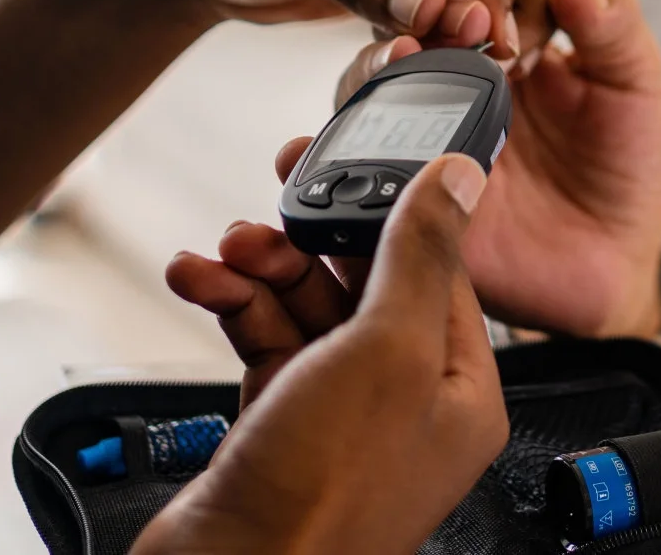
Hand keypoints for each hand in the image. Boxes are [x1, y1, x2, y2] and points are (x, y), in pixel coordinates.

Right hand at [135, 155, 505, 554]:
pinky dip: (232, 306)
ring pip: (306, 310)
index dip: (392, 213)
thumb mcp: (386, 350)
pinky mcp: (281, 426)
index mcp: (461, 389)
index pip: (440, 271)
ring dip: (260, 270)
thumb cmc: (325, 493)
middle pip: (365, 285)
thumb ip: (421, 256)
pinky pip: (264, 343)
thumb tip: (460, 180)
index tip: (348, 167)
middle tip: (269, 208)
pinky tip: (199, 280)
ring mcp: (341, 416)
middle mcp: (407, 402)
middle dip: (311, 241)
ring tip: (224, 250)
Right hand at [316, 0, 660, 337]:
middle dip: (403, 5)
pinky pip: (353, 170)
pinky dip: (328, 156)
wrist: (612, 260)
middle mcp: (449, 78)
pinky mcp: (404, 195)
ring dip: (370, 68)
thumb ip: (615, 29)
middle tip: (419, 1)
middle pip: (401, 27)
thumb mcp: (635, 83)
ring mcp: (422, 133)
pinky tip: (321, 143)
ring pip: (369, 89)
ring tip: (393, 56)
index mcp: (498, 36)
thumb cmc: (625, 159)